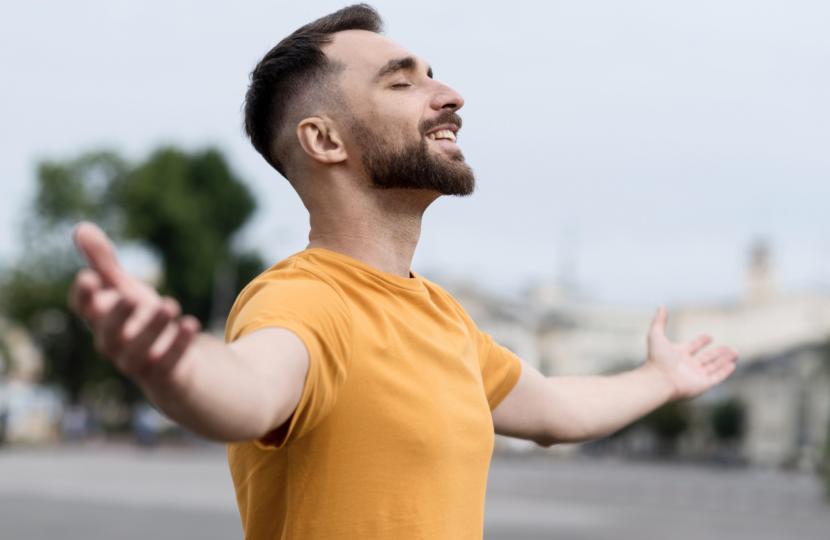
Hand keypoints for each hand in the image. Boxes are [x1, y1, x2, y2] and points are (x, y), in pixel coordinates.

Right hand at [68, 222, 200, 385]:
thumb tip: (80, 227)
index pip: (84, 310)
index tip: (88, 276)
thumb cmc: (140, 322)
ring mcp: (138, 363)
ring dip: (152, 329)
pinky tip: (191, 323)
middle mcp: (115, 344)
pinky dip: (178, 345)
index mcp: (102, 321)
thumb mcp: (124, 289)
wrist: (171, 364)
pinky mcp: (164, 375)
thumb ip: (103, 263)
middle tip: (130, 296)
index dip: (84, 296)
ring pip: (138, 351)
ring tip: (170, 306)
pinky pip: (169, 363)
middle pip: (108, 334)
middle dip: (117, 316)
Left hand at [645, 306, 737, 400]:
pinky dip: (725, 371)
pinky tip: (732, 364)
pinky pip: (717, 377)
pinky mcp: (703, 384)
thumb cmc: (657, 358)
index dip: (700, 341)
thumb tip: (660, 305)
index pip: (692, 346)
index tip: (710, 336)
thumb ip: (659, 321)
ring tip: (736, 352)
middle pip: (707, 357)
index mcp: (678, 354)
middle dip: (719, 352)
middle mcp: (688, 365)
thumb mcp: (656, 335)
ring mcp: (696, 375)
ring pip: (714, 366)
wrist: (659, 380)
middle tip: (730, 347)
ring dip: (725, 359)